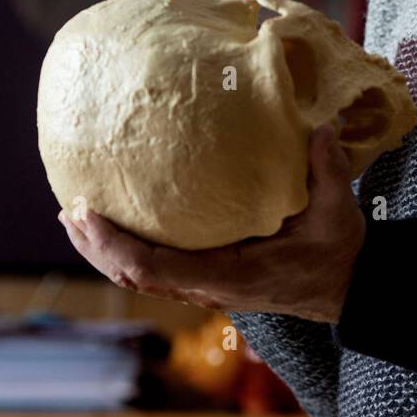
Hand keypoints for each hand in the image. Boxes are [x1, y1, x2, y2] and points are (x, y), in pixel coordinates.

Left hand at [60, 122, 366, 324]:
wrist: (346, 286)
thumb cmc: (337, 251)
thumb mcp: (336, 212)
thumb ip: (327, 170)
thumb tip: (322, 128)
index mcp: (229, 276)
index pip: (154, 270)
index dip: (114, 245)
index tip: (87, 212)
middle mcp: (208, 288)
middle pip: (133, 277)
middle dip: (97, 246)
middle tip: (71, 209)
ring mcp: (205, 288)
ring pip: (139, 278)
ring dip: (105, 251)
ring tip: (78, 217)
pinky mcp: (208, 280)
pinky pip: (155, 270)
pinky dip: (127, 251)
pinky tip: (117, 226)